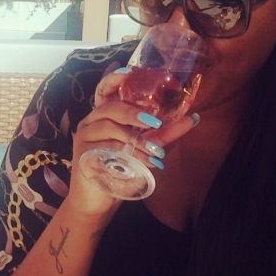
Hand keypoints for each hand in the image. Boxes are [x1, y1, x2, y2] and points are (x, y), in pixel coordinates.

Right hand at [68, 68, 198, 209]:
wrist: (98, 203)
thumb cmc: (119, 172)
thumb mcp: (145, 149)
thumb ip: (164, 134)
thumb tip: (193, 118)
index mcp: (104, 115)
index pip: (106, 89)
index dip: (115, 78)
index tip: (131, 72)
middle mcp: (91, 122)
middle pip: (111, 108)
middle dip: (134, 113)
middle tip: (156, 123)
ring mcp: (84, 137)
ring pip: (110, 128)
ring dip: (136, 139)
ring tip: (156, 151)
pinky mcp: (82, 154)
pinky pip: (108, 149)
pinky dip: (130, 156)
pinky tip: (146, 164)